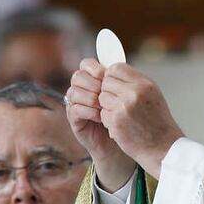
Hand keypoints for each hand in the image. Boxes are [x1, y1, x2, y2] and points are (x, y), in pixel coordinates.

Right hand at [66, 58, 135, 191]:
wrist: (126, 141)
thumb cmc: (129, 117)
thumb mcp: (128, 95)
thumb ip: (122, 79)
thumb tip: (119, 62)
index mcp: (95, 80)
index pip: (86, 64)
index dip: (94, 67)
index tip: (105, 75)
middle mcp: (83, 90)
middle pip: (77, 76)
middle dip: (91, 82)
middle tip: (104, 91)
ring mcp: (77, 104)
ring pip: (73, 92)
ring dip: (90, 97)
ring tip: (104, 106)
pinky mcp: (74, 120)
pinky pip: (74, 109)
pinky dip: (87, 111)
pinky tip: (100, 116)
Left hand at [99, 63, 183, 178]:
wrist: (164, 148)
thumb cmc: (159, 124)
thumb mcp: (153, 96)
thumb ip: (135, 83)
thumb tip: (114, 73)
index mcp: (144, 83)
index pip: (116, 68)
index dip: (112, 77)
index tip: (115, 86)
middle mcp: (134, 92)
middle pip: (106, 82)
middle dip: (108, 93)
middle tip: (117, 104)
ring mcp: (124, 107)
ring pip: (102, 98)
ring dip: (108, 107)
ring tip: (122, 117)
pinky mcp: (116, 121)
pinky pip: (102, 114)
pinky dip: (109, 121)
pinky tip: (122, 127)